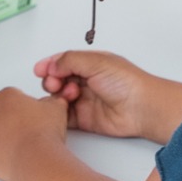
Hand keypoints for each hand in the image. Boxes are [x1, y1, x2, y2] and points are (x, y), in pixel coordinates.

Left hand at [0, 86, 71, 180]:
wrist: (36, 159)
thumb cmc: (42, 132)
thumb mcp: (57, 107)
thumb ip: (51, 101)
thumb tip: (52, 104)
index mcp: (5, 97)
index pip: (15, 97)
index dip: (29, 106)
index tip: (37, 115)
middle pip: (3, 115)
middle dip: (16, 121)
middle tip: (33, 130)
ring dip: (9, 138)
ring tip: (28, 145)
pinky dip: (5, 155)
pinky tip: (20, 157)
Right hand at [31, 48, 175, 139]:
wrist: (141, 108)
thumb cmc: (128, 82)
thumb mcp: (96, 62)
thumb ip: (69, 61)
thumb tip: (51, 65)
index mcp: (91, 64)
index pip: (63, 62)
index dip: (50, 65)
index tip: (40, 70)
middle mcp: (87, 81)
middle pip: (58, 79)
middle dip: (51, 80)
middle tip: (54, 83)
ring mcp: (85, 100)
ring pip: (59, 97)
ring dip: (56, 95)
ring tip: (66, 94)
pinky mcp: (84, 119)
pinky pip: (64, 116)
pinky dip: (57, 113)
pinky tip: (60, 108)